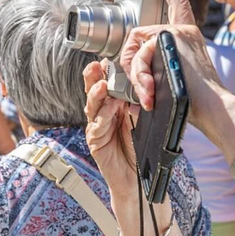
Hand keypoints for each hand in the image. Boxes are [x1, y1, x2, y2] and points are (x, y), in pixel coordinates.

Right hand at [84, 60, 140, 193]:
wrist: (137, 175)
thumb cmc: (140, 146)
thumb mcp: (141, 121)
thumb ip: (136, 106)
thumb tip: (138, 90)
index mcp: (114, 105)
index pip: (107, 84)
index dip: (106, 72)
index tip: (107, 60)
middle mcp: (103, 113)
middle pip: (95, 91)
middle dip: (94, 77)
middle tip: (97, 65)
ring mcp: (97, 126)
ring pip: (93, 106)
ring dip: (97, 94)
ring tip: (103, 84)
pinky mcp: (95, 140)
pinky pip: (98, 125)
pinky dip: (104, 115)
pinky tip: (110, 107)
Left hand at [115, 0, 225, 127]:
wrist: (213, 106)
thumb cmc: (196, 100)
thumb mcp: (179, 74)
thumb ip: (164, 63)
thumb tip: (137, 73)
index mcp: (189, 36)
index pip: (178, 2)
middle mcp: (185, 29)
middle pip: (139, 34)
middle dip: (130, 62)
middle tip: (138, 85)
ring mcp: (177, 32)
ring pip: (137, 47)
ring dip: (136, 74)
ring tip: (146, 94)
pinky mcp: (169, 39)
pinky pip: (139, 54)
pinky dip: (139, 75)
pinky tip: (149, 90)